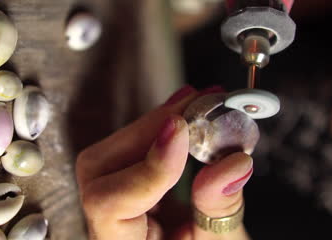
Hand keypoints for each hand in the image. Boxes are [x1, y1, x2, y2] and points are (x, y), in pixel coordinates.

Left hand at [76, 86, 252, 239]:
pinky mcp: (125, 187)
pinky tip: (183, 114)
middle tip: (195, 106)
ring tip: (196, 105)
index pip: (109, 204)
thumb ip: (219, 211)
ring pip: (112, 152)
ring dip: (154, 124)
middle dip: (149, 130)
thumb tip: (231, 164)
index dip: (147, 166)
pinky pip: (129, 151)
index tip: (181, 131)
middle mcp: (106, 226)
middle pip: (100, 167)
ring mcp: (111, 205)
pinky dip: (158, 129)